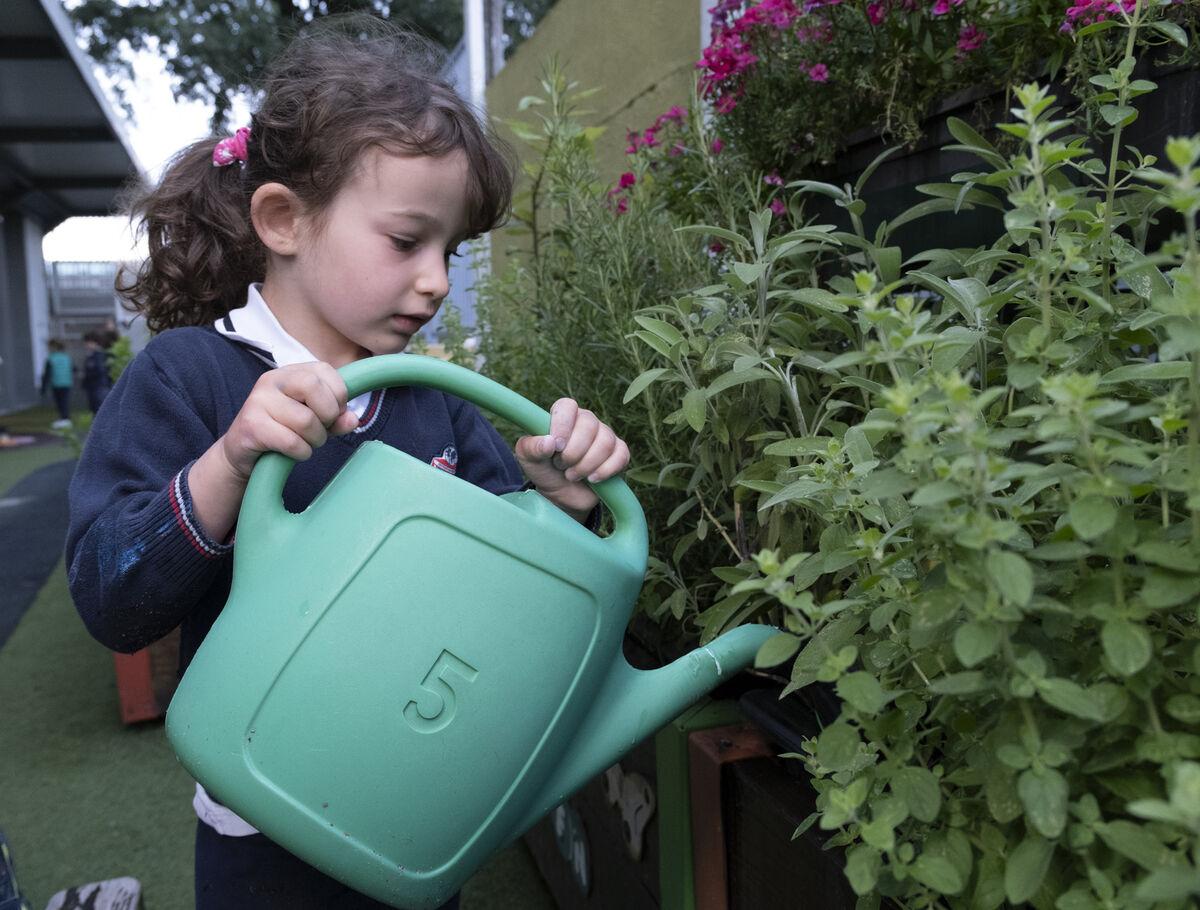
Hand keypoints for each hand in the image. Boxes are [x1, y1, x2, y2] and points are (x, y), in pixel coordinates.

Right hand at [218, 363, 358, 482]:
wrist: (241, 453)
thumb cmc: (282, 432)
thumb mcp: (314, 421)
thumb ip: (336, 418)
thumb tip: (353, 419)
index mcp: (289, 373)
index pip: (324, 369)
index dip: (339, 394)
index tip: (334, 413)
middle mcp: (271, 380)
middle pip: (313, 387)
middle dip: (328, 414)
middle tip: (321, 429)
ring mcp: (258, 401)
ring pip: (305, 420)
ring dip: (315, 440)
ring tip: (306, 443)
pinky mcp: (251, 426)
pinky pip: (292, 441)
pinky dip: (301, 452)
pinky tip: (294, 452)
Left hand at [514, 399, 629, 521]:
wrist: (562, 495)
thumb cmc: (545, 470)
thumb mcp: (528, 459)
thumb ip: (531, 447)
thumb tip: (548, 442)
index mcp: (564, 416)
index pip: (567, 406)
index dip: (562, 424)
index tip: (556, 446)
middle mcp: (587, 421)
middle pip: (589, 425)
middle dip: (573, 452)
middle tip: (561, 465)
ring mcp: (605, 436)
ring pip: (605, 442)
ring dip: (586, 465)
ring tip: (572, 475)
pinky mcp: (619, 453)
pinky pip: (621, 455)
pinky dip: (605, 471)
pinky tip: (592, 479)